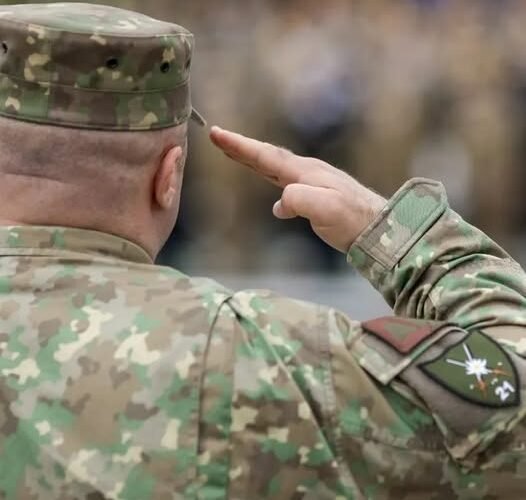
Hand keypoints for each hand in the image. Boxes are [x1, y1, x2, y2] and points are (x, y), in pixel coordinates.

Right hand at [209, 126, 385, 252]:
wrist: (381, 229)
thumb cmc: (353, 219)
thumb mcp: (324, 208)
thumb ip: (298, 199)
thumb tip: (279, 203)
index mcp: (305, 172)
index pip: (266, 155)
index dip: (240, 146)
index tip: (218, 134)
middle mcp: (308, 172)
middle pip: (268, 156)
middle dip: (242, 147)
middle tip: (219, 136)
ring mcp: (314, 184)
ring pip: (277, 169)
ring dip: (256, 162)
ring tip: (238, 155)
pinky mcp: (320, 198)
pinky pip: (289, 187)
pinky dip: (276, 187)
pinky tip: (277, 206)